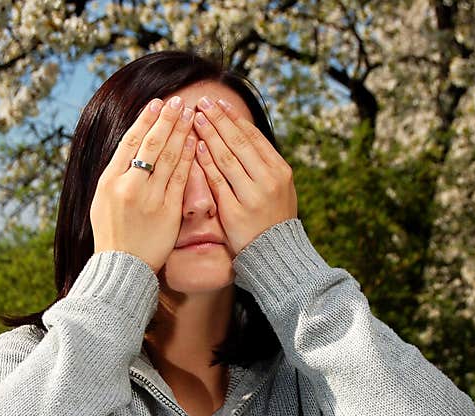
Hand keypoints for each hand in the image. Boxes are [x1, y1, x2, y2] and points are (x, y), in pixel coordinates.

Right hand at [90, 95, 196, 272]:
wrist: (122, 267)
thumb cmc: (112, 234)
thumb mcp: (102, 201)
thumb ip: (116, 175)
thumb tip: (129, 149)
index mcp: (109, 181)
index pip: (129, 143)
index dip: (144, 121)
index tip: (156, 104)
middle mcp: (128, 186)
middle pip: (150, 145)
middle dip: (165, 120)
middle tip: (178, 101)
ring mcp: (149, 198)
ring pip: (168, 158)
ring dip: (180, 132)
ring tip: (190, 114)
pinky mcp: (168, 211)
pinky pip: (180, 179)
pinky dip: (188, 158)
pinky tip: (195, 142)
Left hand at [192, 95, 297, 253]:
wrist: (276, 253)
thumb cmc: (273, 218)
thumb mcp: (279, 188)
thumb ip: (264, 164)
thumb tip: (243, 135)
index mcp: (280, 170)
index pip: (253, 137)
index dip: (234, 118)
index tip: (218, 103)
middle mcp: (268, 180)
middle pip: (239, 142)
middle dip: (218, 119)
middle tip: (202, 102)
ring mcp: (251, 195)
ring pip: (227, 158)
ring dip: (209, 135)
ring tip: (195, 118)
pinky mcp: (235, 211)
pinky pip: (216, 181)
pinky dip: (205, 163)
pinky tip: (195, 148)